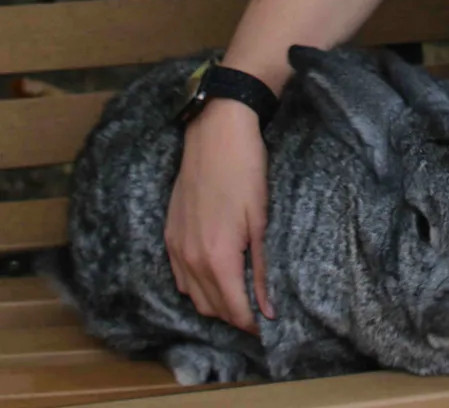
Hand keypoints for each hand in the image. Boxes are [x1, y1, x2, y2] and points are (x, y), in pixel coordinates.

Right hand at [165, 98, 273, 333]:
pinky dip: (196, 285)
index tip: (266, 325)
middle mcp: (191, 259)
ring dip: (214, 302)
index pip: (233, 310)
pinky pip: (179, 276)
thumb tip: (268, 308)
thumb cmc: (245, 171)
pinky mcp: (169, 235)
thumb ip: (262, 268)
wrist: (215, 135)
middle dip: (234, 315)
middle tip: (256, 310)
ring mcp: (176, 247)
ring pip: (193, 296)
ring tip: (238, 294)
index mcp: (217, 258)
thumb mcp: (261, 220)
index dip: (250, 323)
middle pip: (211, 308)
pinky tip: (214, 275)